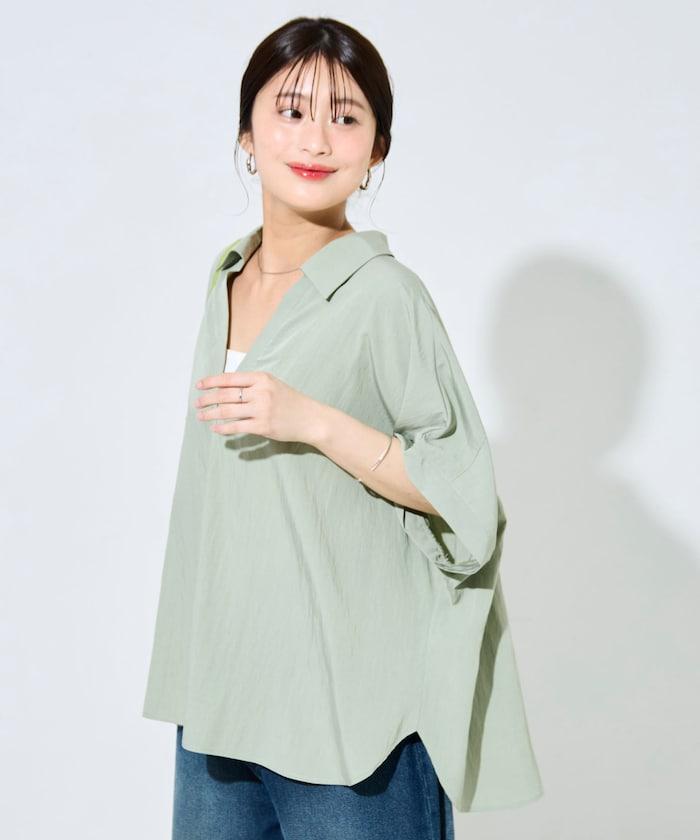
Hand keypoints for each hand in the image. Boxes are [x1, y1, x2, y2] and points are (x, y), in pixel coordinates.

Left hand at [194, 370, 323, 443]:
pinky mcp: (263, 426)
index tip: (199, 386)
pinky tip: (216, 429)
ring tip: (201, 416)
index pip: (230, 378)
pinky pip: (237, 427)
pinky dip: (223, 428)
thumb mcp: (273, 385)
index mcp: (261, 378)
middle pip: (225, 395)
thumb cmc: (290, 401)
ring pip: (228, 411)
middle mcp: (261, 392)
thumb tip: (225, 388)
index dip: (211, 381)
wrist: (311, 418)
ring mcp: (262, 409)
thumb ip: (252, 384)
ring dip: (211, 414)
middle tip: (197, 404)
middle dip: (207, 399)